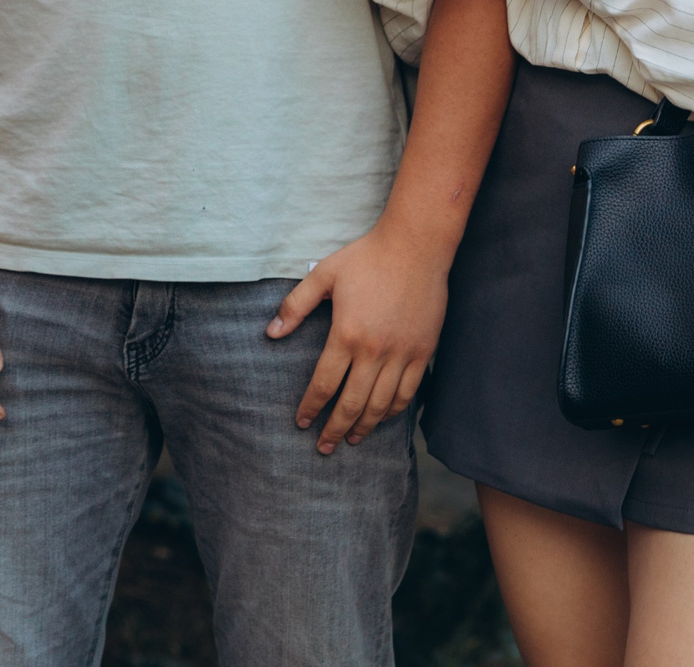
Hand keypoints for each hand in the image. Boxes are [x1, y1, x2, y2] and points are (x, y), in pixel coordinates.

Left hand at [267, 217, 451, 453]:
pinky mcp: (422, 351)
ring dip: (364, 427)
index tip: (302, 423)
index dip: (310, 408)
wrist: (417, 246)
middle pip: (351, 404)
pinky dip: (394, 410)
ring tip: (351, 439)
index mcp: (346, 334)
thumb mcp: (324, 274)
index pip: (323, 384)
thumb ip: (295, 305)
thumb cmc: (367, 257)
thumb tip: (271, 333)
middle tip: (323, 448)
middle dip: (334, 429)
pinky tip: (383, 417)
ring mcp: (402, 354)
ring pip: (381, 405)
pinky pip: (408, 392)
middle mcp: (374, 351)